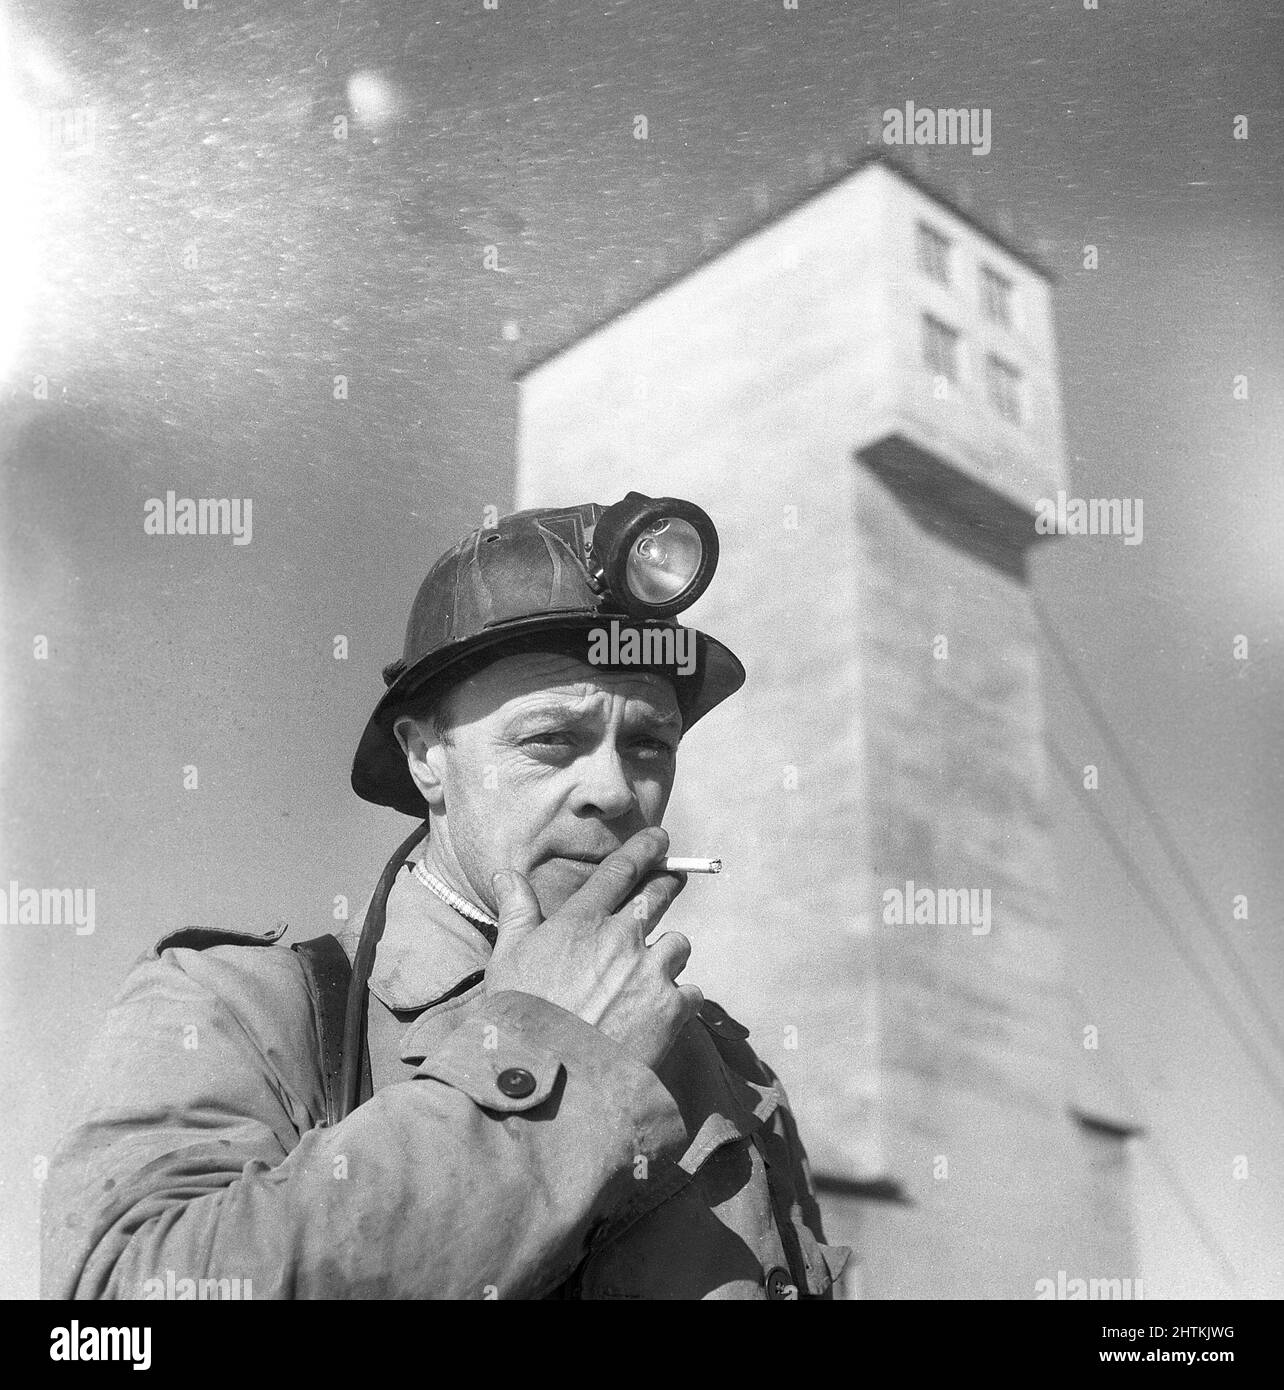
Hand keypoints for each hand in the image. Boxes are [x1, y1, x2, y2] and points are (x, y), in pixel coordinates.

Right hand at [486, 826, 701, 1071]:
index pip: (621, 871)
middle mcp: (621, 938)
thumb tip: (507, 874)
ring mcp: (650, 972)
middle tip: (671, 883)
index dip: (645, 850)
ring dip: (667, 958)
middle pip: (660, 895)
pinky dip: (678, 1002)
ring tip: (647, 981)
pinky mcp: (672, 1009)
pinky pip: (690, 992)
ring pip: (678, 945)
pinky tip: (657, 1019)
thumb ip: (516, 912)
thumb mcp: (508, 959)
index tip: (661, 839)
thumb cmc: (521, 1018)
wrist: (550, 1079)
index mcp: (581, 921)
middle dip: (668, 885)